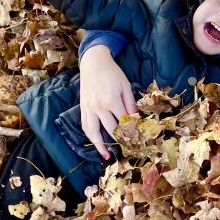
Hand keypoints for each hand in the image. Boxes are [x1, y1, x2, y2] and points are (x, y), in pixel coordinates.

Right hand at [79, 45, 136, 159]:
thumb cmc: (112, 73)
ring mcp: (88, 109)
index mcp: (111, 101)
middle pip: (109, 129)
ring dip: (99, 145)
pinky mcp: (82, 108)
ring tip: (105, 155)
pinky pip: (85, 125)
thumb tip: (136, 118)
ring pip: (93, 132)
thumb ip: (131, 103)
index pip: (123, 121)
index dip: (131, 131)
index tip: (137, 140)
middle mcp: (98, 107)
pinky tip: (94, 143)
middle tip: (127, 150)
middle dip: (119, 141)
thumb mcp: (126, 86)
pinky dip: (90, 136)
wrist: (93, 63)